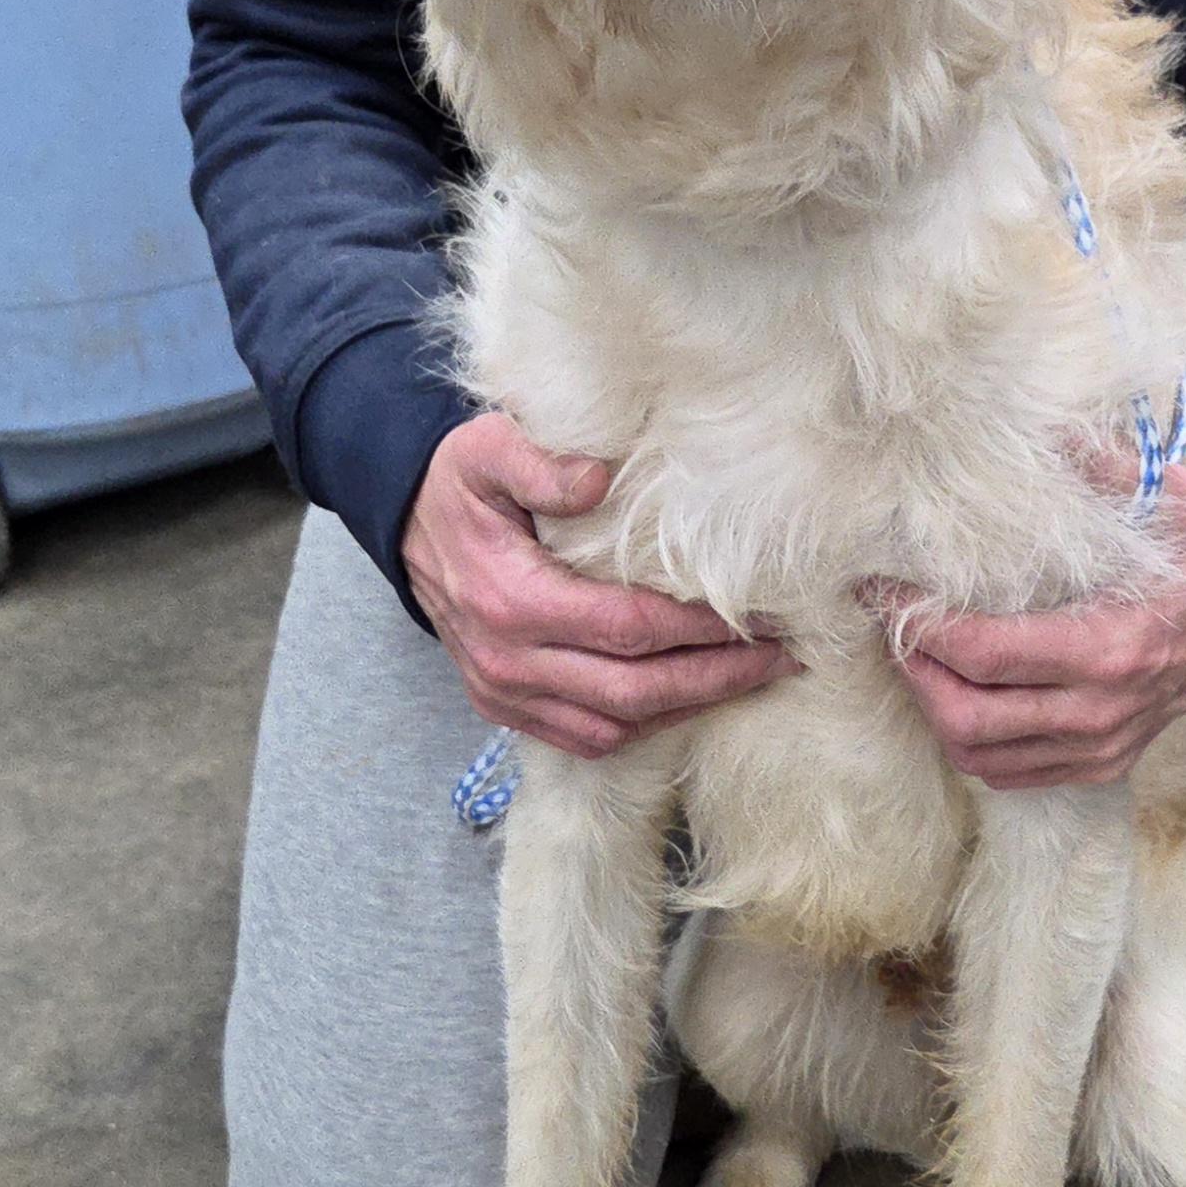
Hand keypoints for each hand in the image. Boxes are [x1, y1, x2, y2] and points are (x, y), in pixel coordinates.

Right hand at [403, 414, 794, 758]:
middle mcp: (508, 661)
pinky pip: (587, 736)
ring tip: (750, 677)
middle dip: (717, 678)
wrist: (403, 523)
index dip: (699, 628)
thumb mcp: (487, 449)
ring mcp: (504, 692)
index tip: (758, 616)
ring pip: (616, 724)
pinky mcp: (505, 707)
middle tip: (782, 659)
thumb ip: (540, 462)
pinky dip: (644, 724)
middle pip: (634, 690)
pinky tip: (688, 696)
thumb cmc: (460, 484)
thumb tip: (598, 479)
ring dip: (688, 705)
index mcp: (511, 600)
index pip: (629, 628)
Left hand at [878, 467, 1185, 790]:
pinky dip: (972, 741)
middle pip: (965, 715)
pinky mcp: (1101, 765)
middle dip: (915, 671)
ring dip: (936, 709)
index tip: (883, 589)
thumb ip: (1105, 466)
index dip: (918, 624)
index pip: (981, 652)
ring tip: (921, 658)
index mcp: (1109, 647)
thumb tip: (1043, 431)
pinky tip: (962, 693)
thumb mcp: (1173, 498)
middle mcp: (1098, 710)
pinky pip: (1011, 773)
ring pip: (980, 755)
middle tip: (896, 626)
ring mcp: (1100, 747)